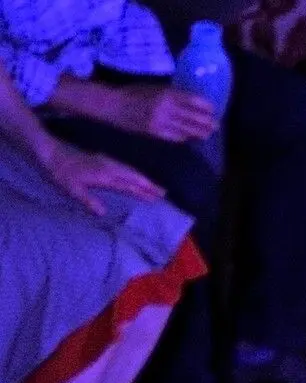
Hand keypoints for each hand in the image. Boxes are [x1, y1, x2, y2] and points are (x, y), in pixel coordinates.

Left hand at [40, 138, 164, 213]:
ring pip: (130, 170)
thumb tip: (103, 214)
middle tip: (163, 192)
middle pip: (134, 177)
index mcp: (105, 176)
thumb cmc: (60, 174)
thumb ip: (88, 201)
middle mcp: (109, 168)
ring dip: (143, 178)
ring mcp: (106, 162)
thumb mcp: (71, 189)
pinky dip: (134, 173)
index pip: (129, 186)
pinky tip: (135, 176)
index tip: (156, 198)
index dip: (143, 192)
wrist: (51, 154)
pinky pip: (124, 166)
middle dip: (149, 185)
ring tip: (154, 185)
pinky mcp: (102, 159)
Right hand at [112, 85, 217, 142]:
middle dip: (207, 122)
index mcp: (167, 93)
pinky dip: (184, 137)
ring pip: (186, 129)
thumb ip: (172, 94)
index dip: (206, 107)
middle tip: (216, 125)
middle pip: (194, 117)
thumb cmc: (134, 93)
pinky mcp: (155, 132)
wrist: (113, 105)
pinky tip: (190, 138)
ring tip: (208, 134)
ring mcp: (161, 121)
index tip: (213, 109)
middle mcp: (166, 107)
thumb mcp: (155, 88)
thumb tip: (191, 101)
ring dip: (199, 132)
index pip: (194, 101)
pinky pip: (175, 137)